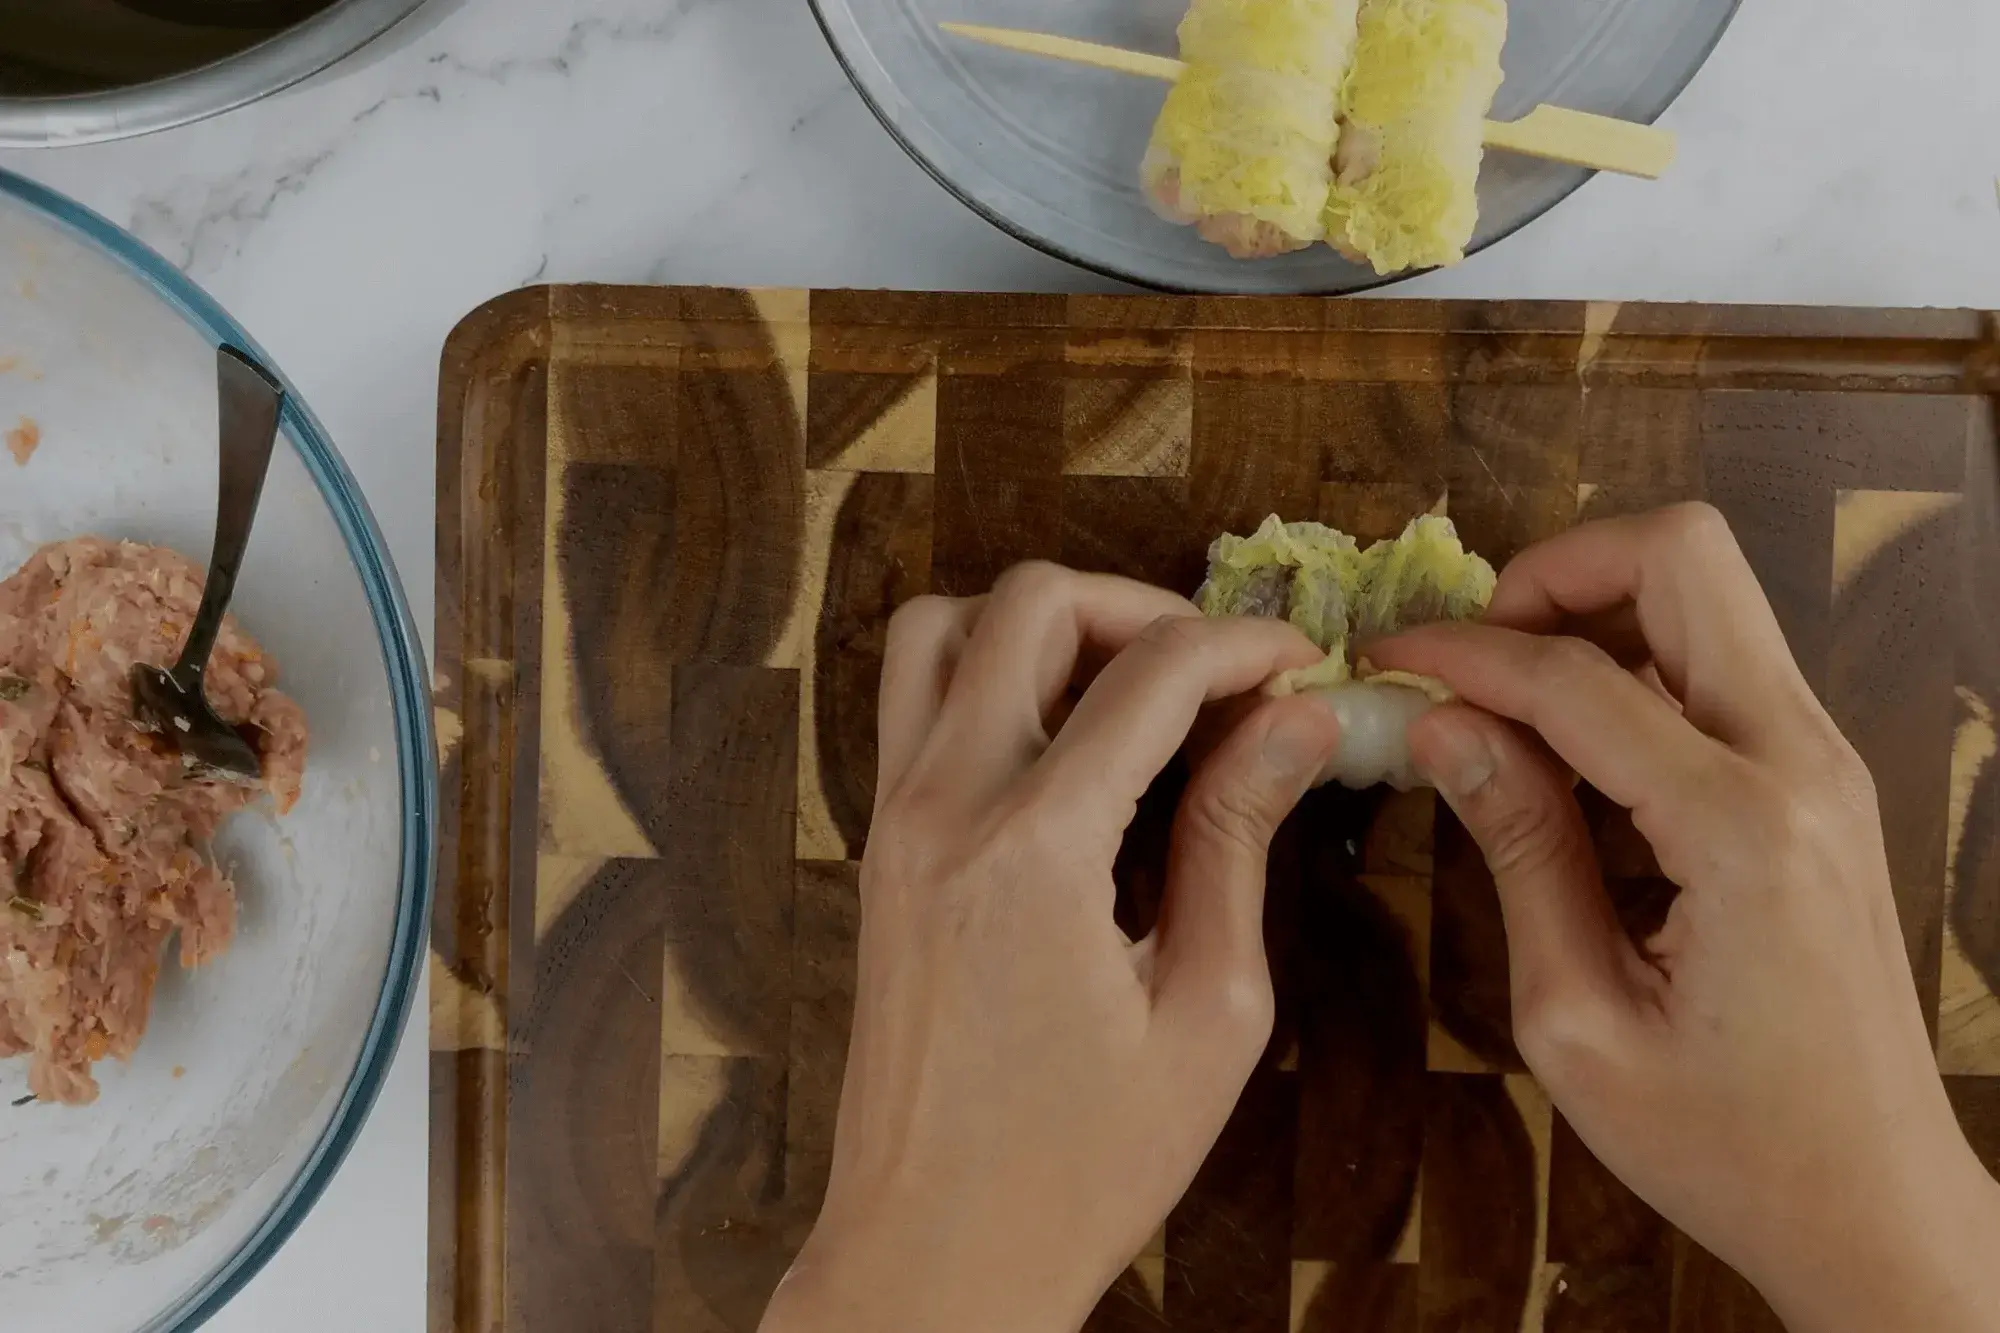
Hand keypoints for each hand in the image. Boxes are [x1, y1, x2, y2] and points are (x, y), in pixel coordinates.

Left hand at [761, 565, 1341, 1332]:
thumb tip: (1294, 723)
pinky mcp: (879, 849)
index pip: (1154, 670)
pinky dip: (991, 677)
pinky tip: (1070, 747)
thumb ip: (1237, 840)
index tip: (1303, 666)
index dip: (1248, 645)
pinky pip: (916, 702)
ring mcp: (894, 822)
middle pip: (1029, 601)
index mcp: (1033, 850)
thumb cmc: (1078, 1166)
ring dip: (1045, 626)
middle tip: (1219, 672)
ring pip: (942, 628)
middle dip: (1143, 607)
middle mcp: (943, 808)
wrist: (931, 1252)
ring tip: (1133, 691)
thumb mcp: (1205, 1011)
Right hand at [1370, 504, 1999, 1332]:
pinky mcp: (1822, 786)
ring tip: (1503, 705)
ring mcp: (1827, 766)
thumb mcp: (1578, 1019)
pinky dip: (1634, 669)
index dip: (1460, 652)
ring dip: (1595, 615)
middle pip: (1685, 556)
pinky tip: (1567, 756)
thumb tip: (1443, 725)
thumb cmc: (1727, 1145)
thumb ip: (1518, 849)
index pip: (1576, 678)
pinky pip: (1721, 667)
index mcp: (1742, 829)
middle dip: (1554, 574)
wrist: (1877, 1207)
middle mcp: (1804, 764)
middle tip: (1470, 655)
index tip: (1381, 657)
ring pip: (1708, 597)